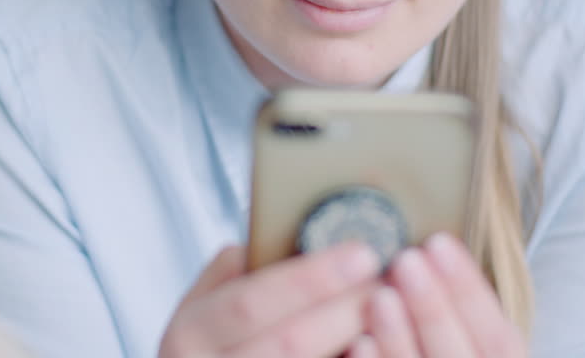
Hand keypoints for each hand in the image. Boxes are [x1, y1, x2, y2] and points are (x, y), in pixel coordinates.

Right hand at [159, 242, 380, 357]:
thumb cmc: (207, 347)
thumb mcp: (203, 307)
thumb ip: (236, 273)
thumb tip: (298, 237)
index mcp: (188, 334)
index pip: (250, 301)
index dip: (308, 279)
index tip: (362, 253)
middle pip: (289, 344)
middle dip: (346, 309)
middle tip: (391, 280)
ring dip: (361, 344)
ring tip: (395, 313)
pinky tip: (375, 347)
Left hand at [344, 234, 525, 357]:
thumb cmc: (442, 353)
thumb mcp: (463, 342)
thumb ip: (456, 324)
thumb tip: (425, 263)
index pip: (501, 341)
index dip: (471, 290)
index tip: (438, 242)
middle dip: (435, 307)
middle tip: (406, 259)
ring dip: (400, 338)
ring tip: (379, 295)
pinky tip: (357, 344)